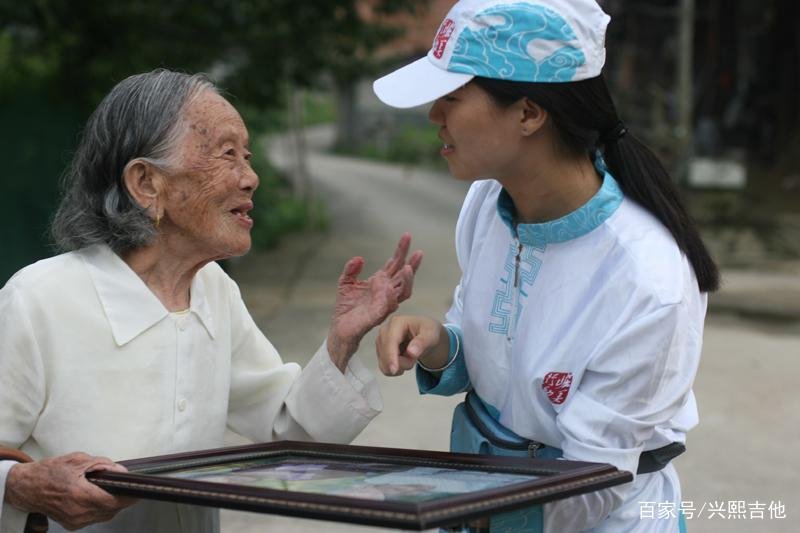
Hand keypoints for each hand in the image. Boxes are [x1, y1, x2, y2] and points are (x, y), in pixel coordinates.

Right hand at [5, 452, 136, 530]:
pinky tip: (100, 497)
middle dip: (122, 498)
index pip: (112, 501)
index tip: (138, 490)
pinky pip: (95, 518)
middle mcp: (78, 512)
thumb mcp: (78, 460)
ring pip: (105, 515)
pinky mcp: (73, 525)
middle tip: (129, 487)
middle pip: (112, 510)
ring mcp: (75, 521)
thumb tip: (121, 471)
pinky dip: (101, 508)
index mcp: (79, 494)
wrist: (28, 488)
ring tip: (113, 490)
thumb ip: (103, 464)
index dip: (129, 497)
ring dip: (112, 504)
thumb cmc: (50, 472)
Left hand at [327, 232, 422, 370]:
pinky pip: (388, 306)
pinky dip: (390, 297)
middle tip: (419, 251)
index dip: (401, 251)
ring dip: (407, 281)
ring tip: (408, 268)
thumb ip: (351, 269)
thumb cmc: (346, 307)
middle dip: (412, 264)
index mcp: (380, 282)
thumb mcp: (346, 283)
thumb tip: (359, 258)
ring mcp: (384, 304)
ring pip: (403, 292)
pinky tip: (389, 287)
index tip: (407, 236)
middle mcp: (386, 293)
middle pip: (404, 277)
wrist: (339, 329)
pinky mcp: (377, 316)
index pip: (395, 265)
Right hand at [376, 315, 448, 375]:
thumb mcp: (431, 335)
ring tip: (410, 357)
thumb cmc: (428, 331)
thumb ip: (423, 342)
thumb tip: (411, 352)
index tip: (394, 370)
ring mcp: (381, 341)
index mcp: (397, 322)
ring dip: (400, 366)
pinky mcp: (380, 351)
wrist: (425, 335)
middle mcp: (385, 330)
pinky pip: (384, 367)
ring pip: (384, 363)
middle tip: (415, 358)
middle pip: (385, 353)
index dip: (391, 356)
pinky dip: (395, 369)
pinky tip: (403, 361)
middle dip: (402, 362)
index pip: (390, 341)